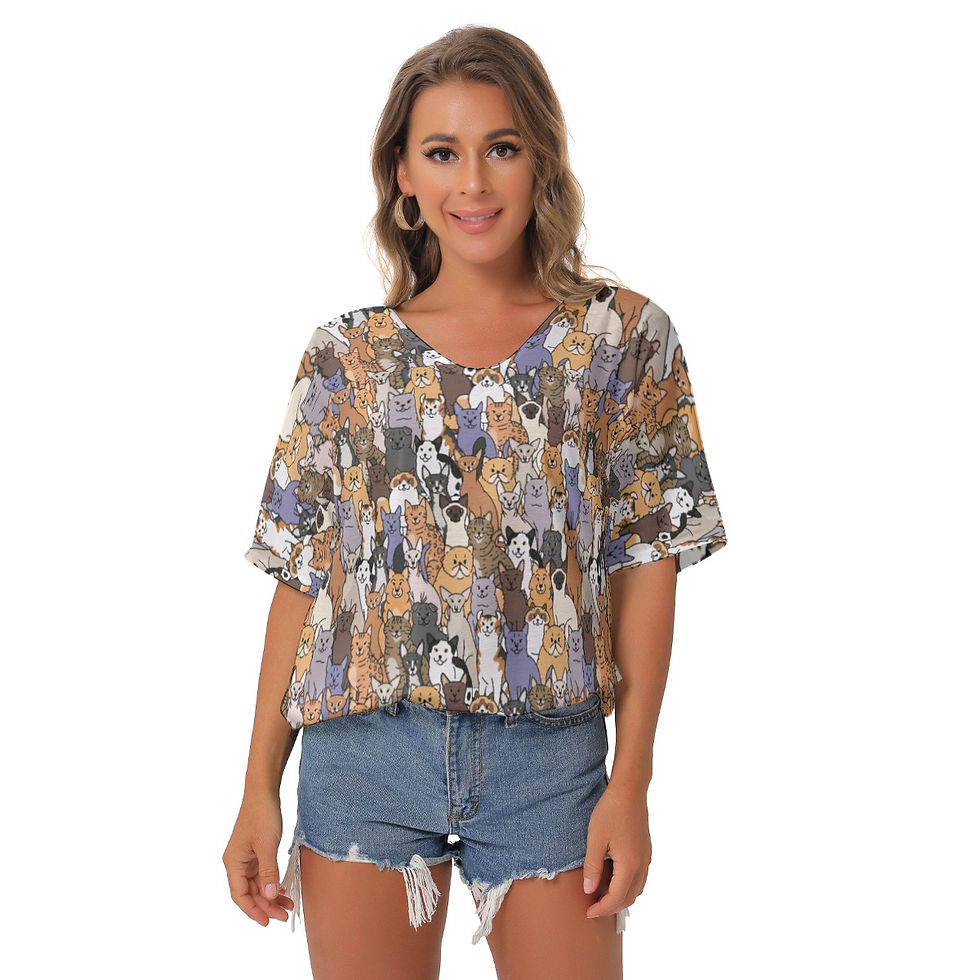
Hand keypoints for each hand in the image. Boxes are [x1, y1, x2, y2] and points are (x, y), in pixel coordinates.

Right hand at [223, 792, 294, 925]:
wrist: (264, 791)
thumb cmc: (262, 815)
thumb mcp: (267, 845)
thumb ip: (268, 872)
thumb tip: (269, 896)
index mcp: (233, 862)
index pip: (240, 895)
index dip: (252, 910)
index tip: (267, 922)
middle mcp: (237, 862)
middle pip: (249, 892)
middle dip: (266, 905)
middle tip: (284, 914)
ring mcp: (246, 858)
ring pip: (257, 885)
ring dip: (271, 895)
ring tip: (288, 905)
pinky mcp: (256, 852)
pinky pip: (263, 874)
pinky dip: (273, 882)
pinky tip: (284, 888)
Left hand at [582, 780, 651, 922]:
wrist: (629, 790)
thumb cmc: (610, 811)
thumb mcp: (595, 839)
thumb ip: (592, 867)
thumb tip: (589, 890)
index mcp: (629, 864)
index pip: (616, 898)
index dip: (602, 909)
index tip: (588, 913)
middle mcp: (642, 864)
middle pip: (630, 897)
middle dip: (612, 907)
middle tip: (593, 908)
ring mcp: (646, 857)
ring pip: (637, 889)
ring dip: (621, 897)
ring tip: (601, 896)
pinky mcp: (646, 850)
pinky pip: (639, 877)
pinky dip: (628, 885)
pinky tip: (613, 879)